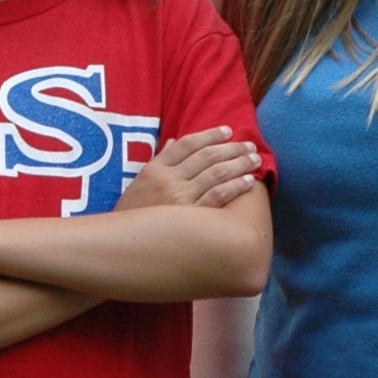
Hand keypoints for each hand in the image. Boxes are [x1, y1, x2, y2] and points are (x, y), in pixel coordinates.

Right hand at [119, 127, 261, 210]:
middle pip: (207, 156)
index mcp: (155, 169)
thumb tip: (173, 141)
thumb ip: (159, 161)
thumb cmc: (132, 215)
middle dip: (232, 148)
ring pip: (217, 173)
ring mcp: (181, 198)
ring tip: (255, 159)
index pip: (188, 143)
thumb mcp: (138, 183)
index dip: (210, 134)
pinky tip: (248, 181)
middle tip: (250, 145)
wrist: (123, 246)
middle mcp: (169, 180)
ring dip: (240, 164)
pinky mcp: (192, 218)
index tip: (228, 131)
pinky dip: (235, 186)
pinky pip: (218, 196)